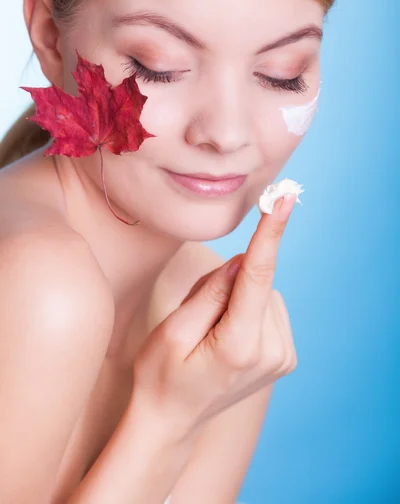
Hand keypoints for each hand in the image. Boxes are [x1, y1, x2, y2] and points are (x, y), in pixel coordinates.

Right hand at [132, 194, 297, 439]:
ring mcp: (282, 357)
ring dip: (237, 298)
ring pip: (264, 293)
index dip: (271, 233)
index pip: (259, 276)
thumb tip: (243, 260)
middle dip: (228, 284)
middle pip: (256, 283)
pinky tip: (226, 334)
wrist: (172, 421)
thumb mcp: (172, 330)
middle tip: (196, 316)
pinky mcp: (285, 356)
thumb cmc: (161, 375)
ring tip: (209, 330)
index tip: (286, 199)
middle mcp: (272, 352)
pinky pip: (268, 308)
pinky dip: (248, 310)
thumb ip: (212, 291)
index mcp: (240, 345)